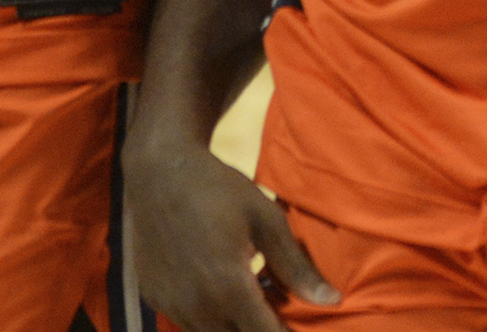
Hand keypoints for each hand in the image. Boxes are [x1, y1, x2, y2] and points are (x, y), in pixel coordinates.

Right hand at [124, 137, 336, 331]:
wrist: (158, 170)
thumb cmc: (218, 189)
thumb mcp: (266, 220)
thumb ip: (296, 267)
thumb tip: (332, 301)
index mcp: (228, 288)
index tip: (302, 327)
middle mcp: (196, 306)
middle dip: (263, 331)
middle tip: (279, 307)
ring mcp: (170, 304)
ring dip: (237, 326)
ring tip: (256, 297)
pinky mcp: (154, 298)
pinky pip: (189, 322)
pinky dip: (211, 316)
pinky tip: (225, 289)